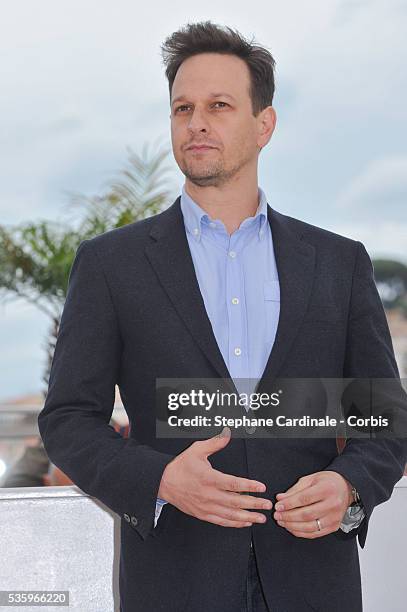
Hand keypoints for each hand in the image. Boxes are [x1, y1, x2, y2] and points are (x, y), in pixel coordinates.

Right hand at [158, 426, 272, 527]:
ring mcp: (206, 506)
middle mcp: (209, 494)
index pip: (233, 484)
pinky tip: (244, 523)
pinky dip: (234, 524)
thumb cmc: (180, 467)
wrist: (164, 483)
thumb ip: (214, 443)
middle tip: (268, 505)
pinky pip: (221, 521)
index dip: (249, 486)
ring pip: (230, 515)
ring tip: (260, 517)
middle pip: (236, 502)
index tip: (261, 487)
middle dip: (254, 504)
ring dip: (248, 517)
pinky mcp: (203, 514)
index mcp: (209, 478)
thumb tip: (227, 435)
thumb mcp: (196, 450)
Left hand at [273, 471, 352, 537]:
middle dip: (288, 516)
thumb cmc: (327, 482)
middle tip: (277, 515)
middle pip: (306, 514)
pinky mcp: (334, 527)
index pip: (304, 499)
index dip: (289, 504)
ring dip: (292, 526)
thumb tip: (280, 498)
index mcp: (326, 489)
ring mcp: (334, 518)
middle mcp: (332, 505)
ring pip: (310, 527)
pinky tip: (292, 528)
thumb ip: (295, 489)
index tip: (278, 506)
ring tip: (282, 522)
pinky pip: (315, 533)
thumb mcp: (311, 479)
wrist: (346, 488)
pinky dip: (301, 533)